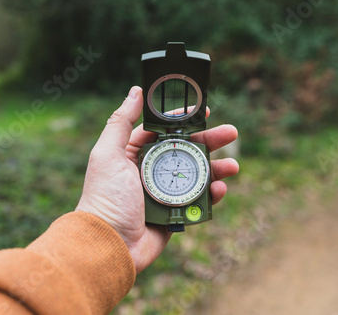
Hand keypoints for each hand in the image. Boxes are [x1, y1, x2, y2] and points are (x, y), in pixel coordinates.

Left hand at [75, 86, 238, 272]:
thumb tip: (135, 91)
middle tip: (231, 133)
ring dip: (217, 168)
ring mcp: (165, 193)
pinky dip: (211, 195)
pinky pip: (198, 201)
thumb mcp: (108, 154)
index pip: (165, 131)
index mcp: (136, 154)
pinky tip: (219, 189)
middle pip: (188, 150)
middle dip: (210, 141)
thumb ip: (121, 122)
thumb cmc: (105, 198)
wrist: (108, 245)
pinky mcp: (175, 214)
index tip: (204, 110)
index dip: (185, 120)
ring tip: (233, 166)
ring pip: (197, 175)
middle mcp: (152, 171)